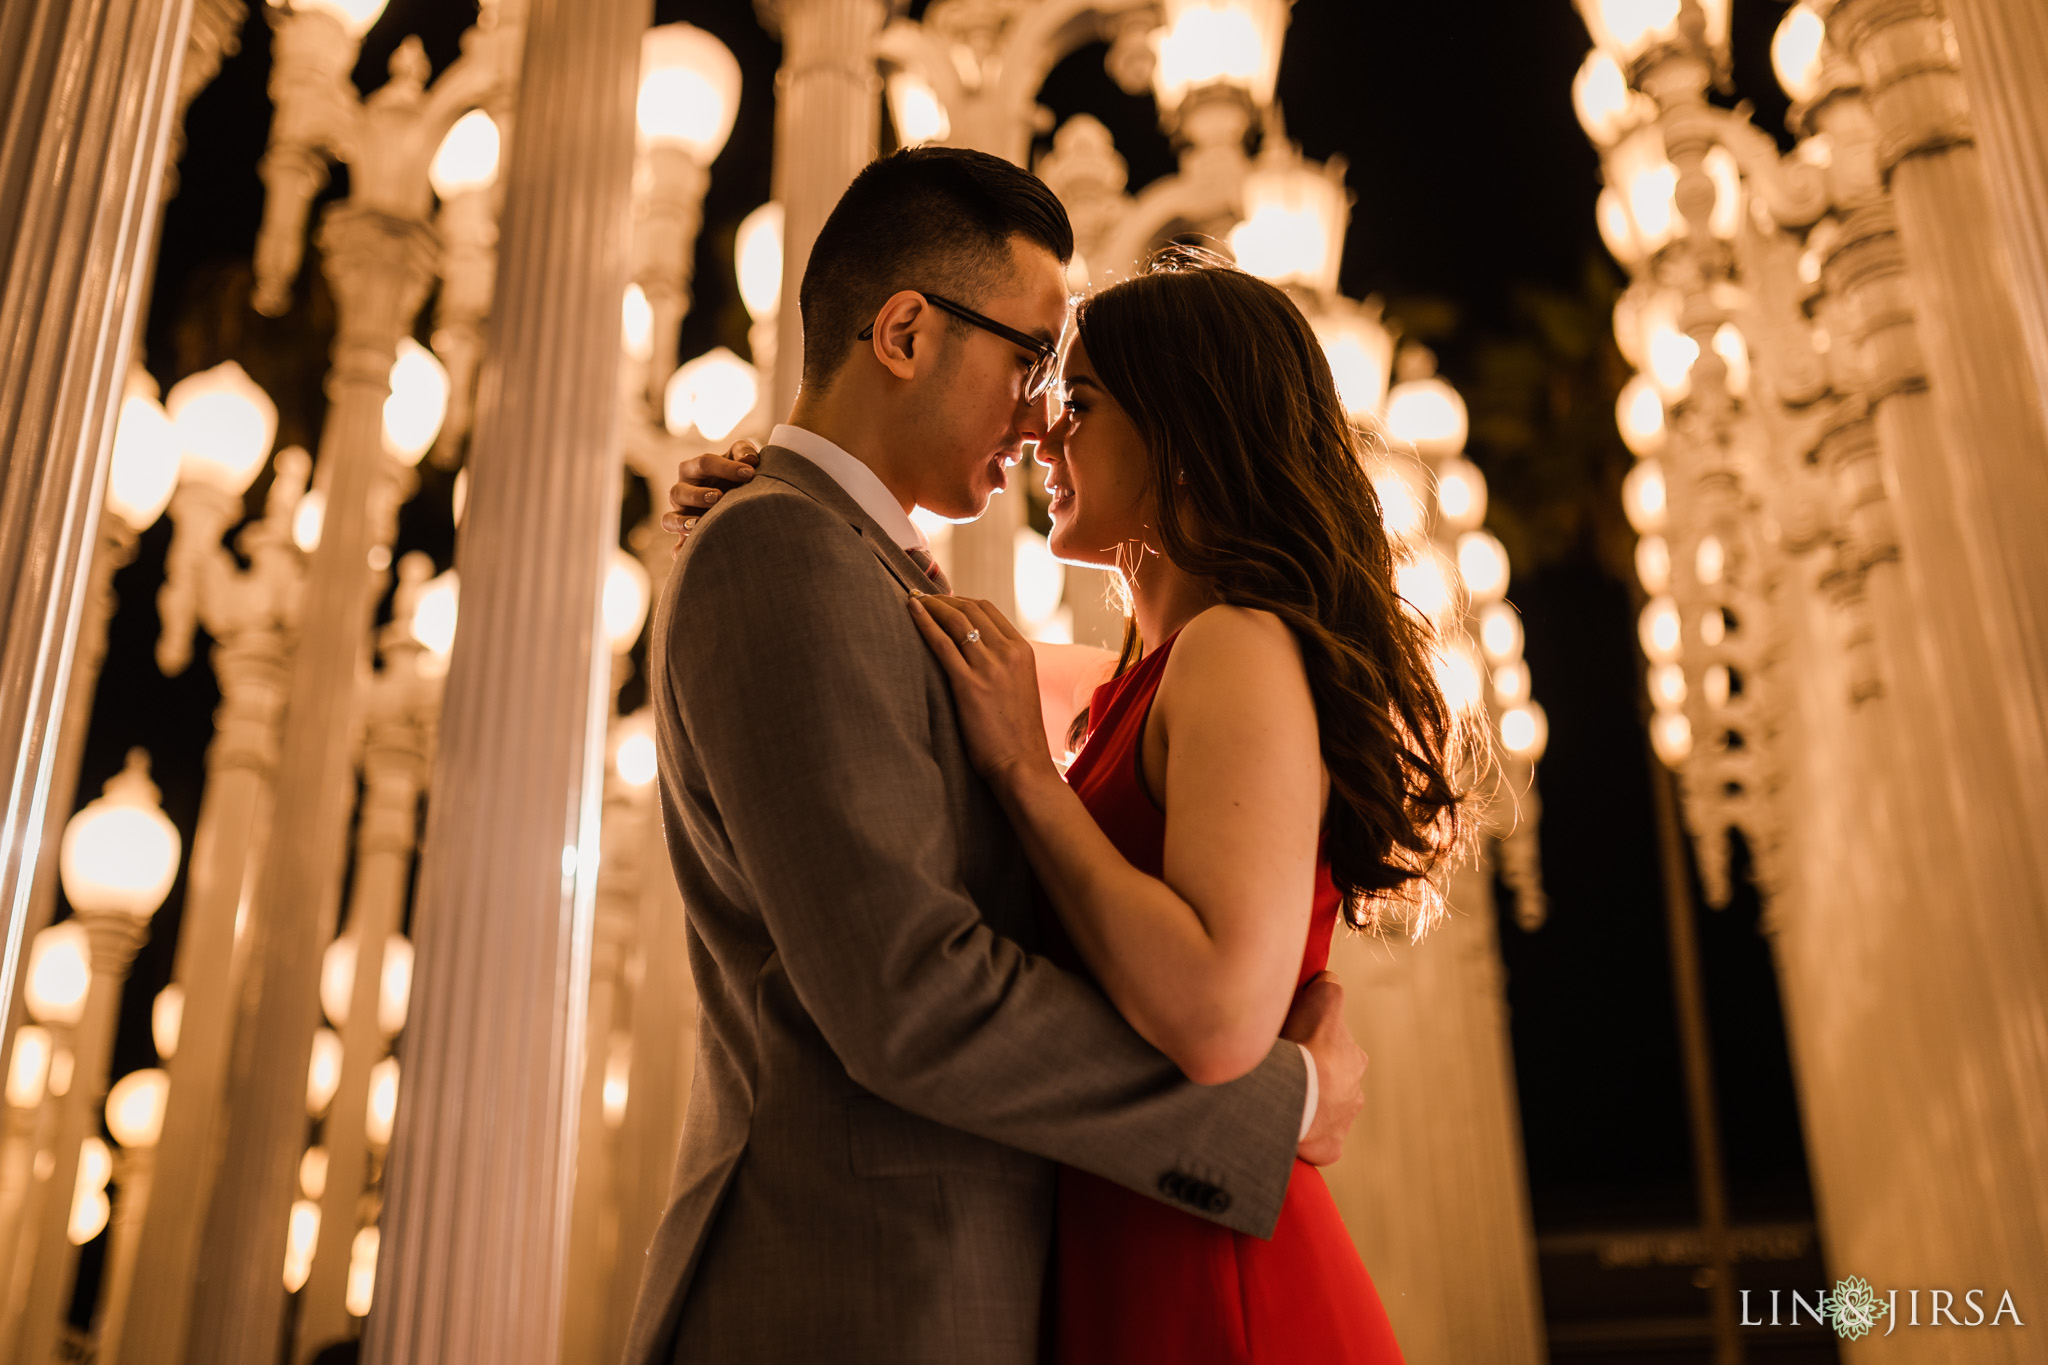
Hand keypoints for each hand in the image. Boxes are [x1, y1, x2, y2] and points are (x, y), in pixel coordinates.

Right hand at [662, 439, 759, 556]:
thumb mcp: (741, 459)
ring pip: (669, 519)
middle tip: (719, 497)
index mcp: (694, 469)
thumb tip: (750, 460)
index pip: (704, 463)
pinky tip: (691, 552)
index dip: (726, 467)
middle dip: (698, 495)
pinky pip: (676, 547)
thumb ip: (744, 452)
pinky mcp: (685, 538)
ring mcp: (681, 515)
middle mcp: (683, 491)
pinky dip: (680, 550)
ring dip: (683, 522)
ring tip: (701, 523)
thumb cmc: (736, 475)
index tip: (749, 473)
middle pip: (679, 491)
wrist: (738, 501)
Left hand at [908, 595, 1057, 784]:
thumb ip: (1005, 668)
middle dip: (943, 599)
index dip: (961, 601)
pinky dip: (924, 622)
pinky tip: (911, 612)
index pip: (989, 610)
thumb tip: (978, 658)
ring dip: (931, 605)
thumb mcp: (1020, 690)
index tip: (942, 602)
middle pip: (971, 609)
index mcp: (1023, 652)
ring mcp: (989, 668)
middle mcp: (1009, 653)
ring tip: (912, 601)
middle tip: (921, 597)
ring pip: (956, 620)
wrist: (1023, 765)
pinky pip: (942, 643)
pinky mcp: (969, 685)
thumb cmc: (1018, 736)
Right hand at [1283, 971, 1365, 1165]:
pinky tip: (1283, 1128)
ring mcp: (1342, 1122)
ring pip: (1324, 1113)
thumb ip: (1327, 986)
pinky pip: (1316, 1143)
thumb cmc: (1304, 1044)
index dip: (1312, 1044)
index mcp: (1354, 1058)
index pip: (1333, 1047)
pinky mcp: (1330, 1148)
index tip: (1292, 1045)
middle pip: (1331, 1083)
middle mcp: (1355, 1092)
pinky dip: (1303, 1138)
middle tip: (1281, 1074)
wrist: (1293, 1094)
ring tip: (1277, 1102)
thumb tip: (1328, 978)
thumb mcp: (1319, 999)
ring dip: (1307, 1108)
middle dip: (1312, 1080)